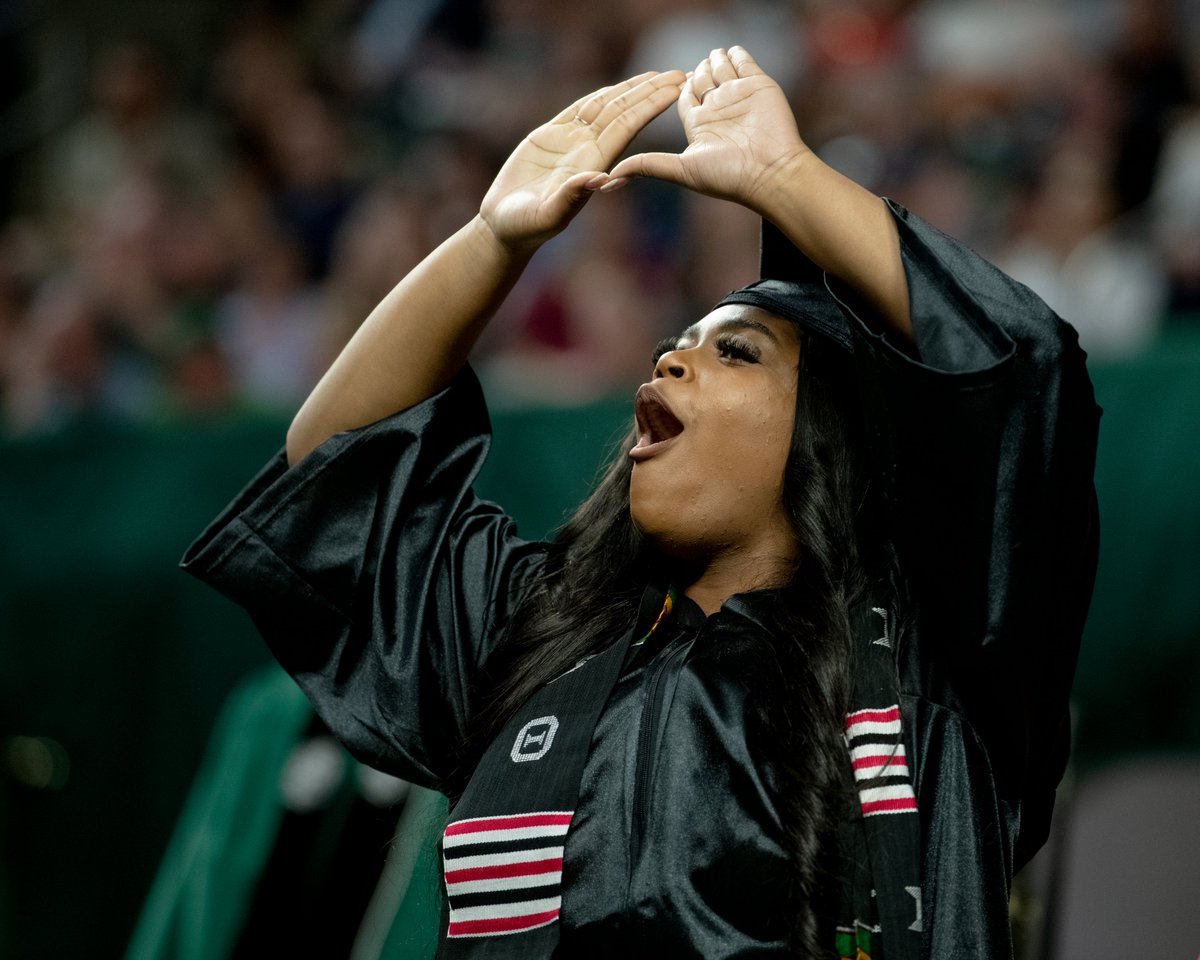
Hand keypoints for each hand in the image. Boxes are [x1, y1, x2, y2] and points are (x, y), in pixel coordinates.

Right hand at [479, 70, 685, 251]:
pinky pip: (579, 110)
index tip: (676, 90)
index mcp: (594, 165)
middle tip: (684, 73)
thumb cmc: (526, 227)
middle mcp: (588, 151)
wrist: (505, 226)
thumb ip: (572, 196)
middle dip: (652, 91)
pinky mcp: (550, 137)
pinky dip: (598, 97)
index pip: (628, 127)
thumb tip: (602, 179)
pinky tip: (617, 88)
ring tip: (658, 75)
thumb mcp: (548, 215)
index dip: (651, 105)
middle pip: (625, 112)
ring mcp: (571, 143)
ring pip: (606, 107)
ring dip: (632, 90)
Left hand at [608, 47, 809, 214]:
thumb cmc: (728, 177)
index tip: (666, 80)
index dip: (675, 87)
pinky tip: (729, 52)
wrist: (770, 172)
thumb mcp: (682, 170)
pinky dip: (736, 54)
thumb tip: (609, 179)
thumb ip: (648, 165)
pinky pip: (745, 62)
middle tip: (694, 69)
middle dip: (696, 71)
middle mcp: (718, 109)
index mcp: (699, 125)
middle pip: (701, 79)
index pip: (683, 96)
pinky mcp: (759, 84)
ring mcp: (739, 95)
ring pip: (721, 67)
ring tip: (711, 55)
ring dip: (714, 59)